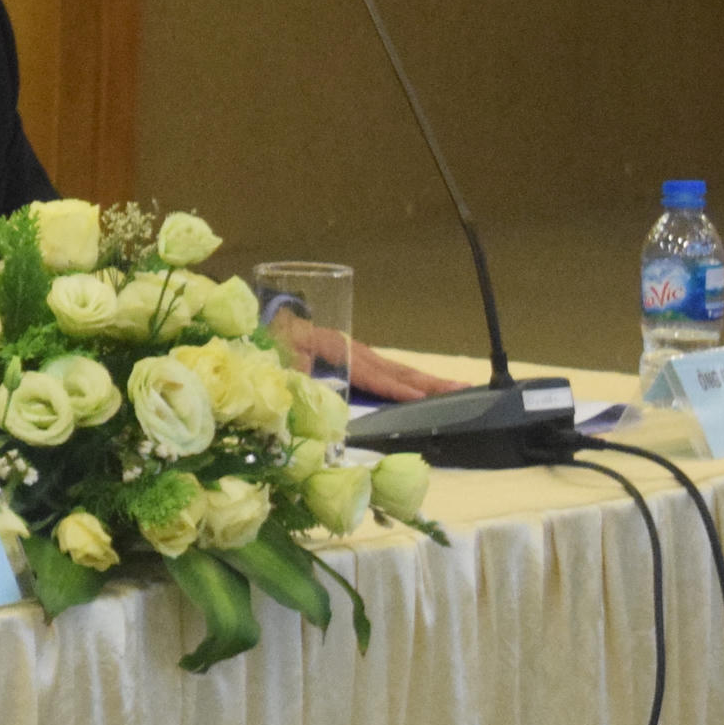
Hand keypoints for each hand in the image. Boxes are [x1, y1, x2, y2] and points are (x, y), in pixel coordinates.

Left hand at [272, 312, 461, 405]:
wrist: (258, 323)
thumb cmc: (265, 343)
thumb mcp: (275, 360)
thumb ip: (295, 380)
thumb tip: (315, 401)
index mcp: (334, 348)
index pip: (371, 373)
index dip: (395, 388)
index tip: (422, 400)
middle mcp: (352, 349)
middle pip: (395, 370)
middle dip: (429, 383)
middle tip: (465, 392)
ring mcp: (355, 354)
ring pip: (396, 371)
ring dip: (427, 383)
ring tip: (460, 390)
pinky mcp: (354, 360)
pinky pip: (387, 373)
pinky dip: (409, 382)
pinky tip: (427, 392)